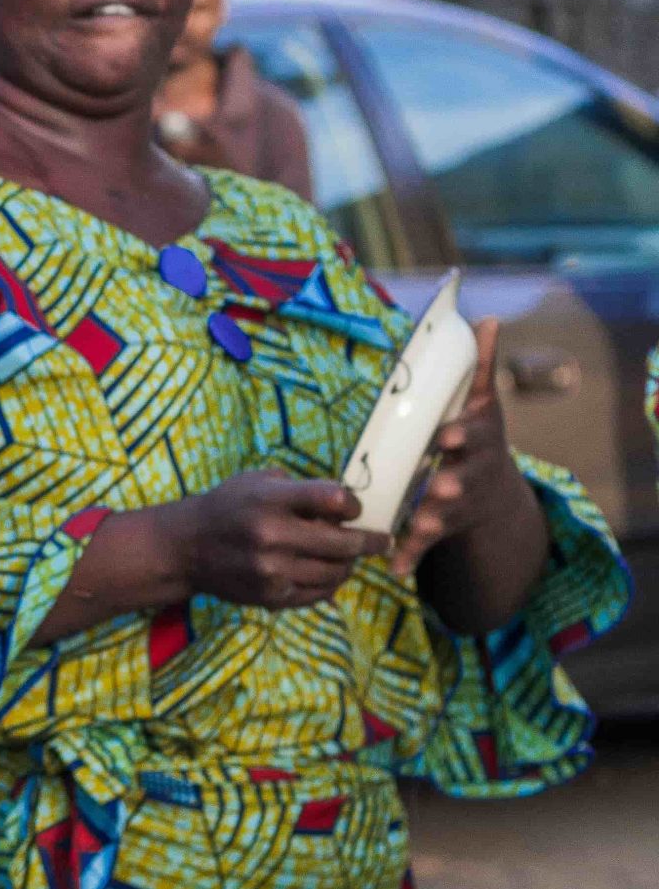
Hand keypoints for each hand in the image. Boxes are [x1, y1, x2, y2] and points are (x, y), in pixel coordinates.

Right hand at [158, 469, 388, 609]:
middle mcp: (273, 536)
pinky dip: (331, 584)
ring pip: (336, 571)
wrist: (185, 547)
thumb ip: (299, 489)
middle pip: (344, 542)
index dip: (354, 505)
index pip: (335, 500)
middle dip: (369, 541)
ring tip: (351, 557)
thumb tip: (342, 503)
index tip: (356, 510)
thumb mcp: (257, 481)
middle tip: (381, 540)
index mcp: (271, 500)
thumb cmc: (226, 506)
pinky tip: (330, 574)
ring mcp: (273, 570)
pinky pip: (318, 593)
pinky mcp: (271, 596)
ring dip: (350, 564)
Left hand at [391, 319, 536, 581]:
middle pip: (460, 480)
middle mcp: (470, 474)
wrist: (494, 493)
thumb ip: (480, 365)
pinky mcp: (442, 528)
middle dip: (449, 484)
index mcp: (475, 441)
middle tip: (437, 487)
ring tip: (414, 527)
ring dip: (428, 522)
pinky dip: (409, 556)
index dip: (459, 438)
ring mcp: (458, 504)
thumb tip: (487, 319)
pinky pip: (423, 544)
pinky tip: (394, 569)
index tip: (446, 437)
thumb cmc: (475, 436)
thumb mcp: (481, 403)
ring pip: (442, 514)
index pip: (471, 437)